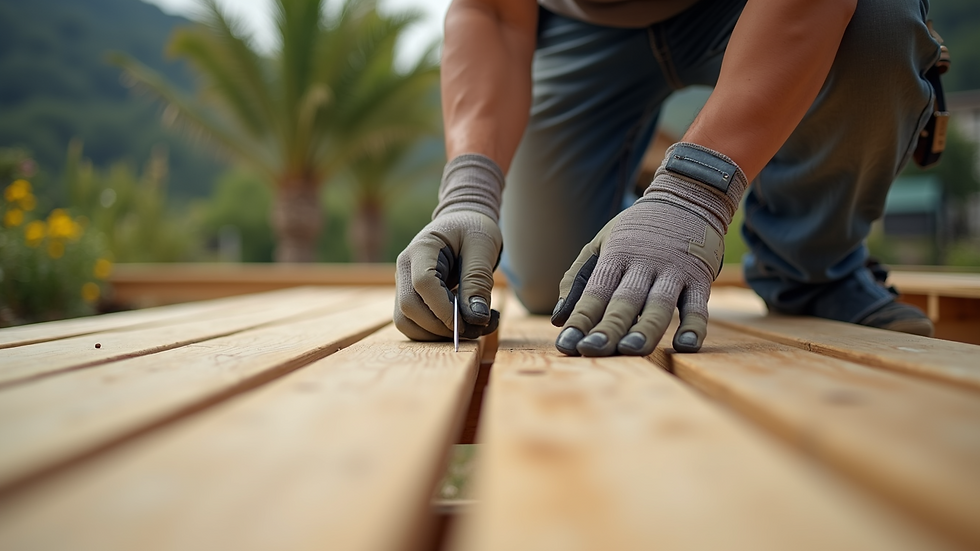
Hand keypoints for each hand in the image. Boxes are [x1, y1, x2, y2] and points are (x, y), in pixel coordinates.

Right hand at [394, 154, 504, 340]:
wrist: (462, 221)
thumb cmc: (473, 229)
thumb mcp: (483, 248)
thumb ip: (478, 281)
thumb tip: (476, 318)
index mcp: (421, 248)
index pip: (423, 284)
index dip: (444, 309)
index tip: (469, 322)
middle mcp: (405, 268)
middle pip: (408, 308)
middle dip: (441, 327)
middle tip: (476, 328)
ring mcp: (404, 284)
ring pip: (407, 322)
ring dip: (438, 334)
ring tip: (473, 326)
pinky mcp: (411, 298)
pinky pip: (415, 324)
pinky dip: (437, 332)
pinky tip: (464, 322)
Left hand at [550, 143, 747, 355]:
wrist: (688, 196)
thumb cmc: (638, 229)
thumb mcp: (603, 243)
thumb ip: (578, 279)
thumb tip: (558, 318)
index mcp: (616, 255)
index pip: (594, 292)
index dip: (580, 318)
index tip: (565, 344)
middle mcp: (643, 263)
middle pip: (624, 300)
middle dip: (608, 327)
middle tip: (591, 351)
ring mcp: (673, 271)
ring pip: (658, 304)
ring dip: (645, 329)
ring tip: (630, 351)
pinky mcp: (700, 277)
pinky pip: (698, 305)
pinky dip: (694, 326)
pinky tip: (685, 346)